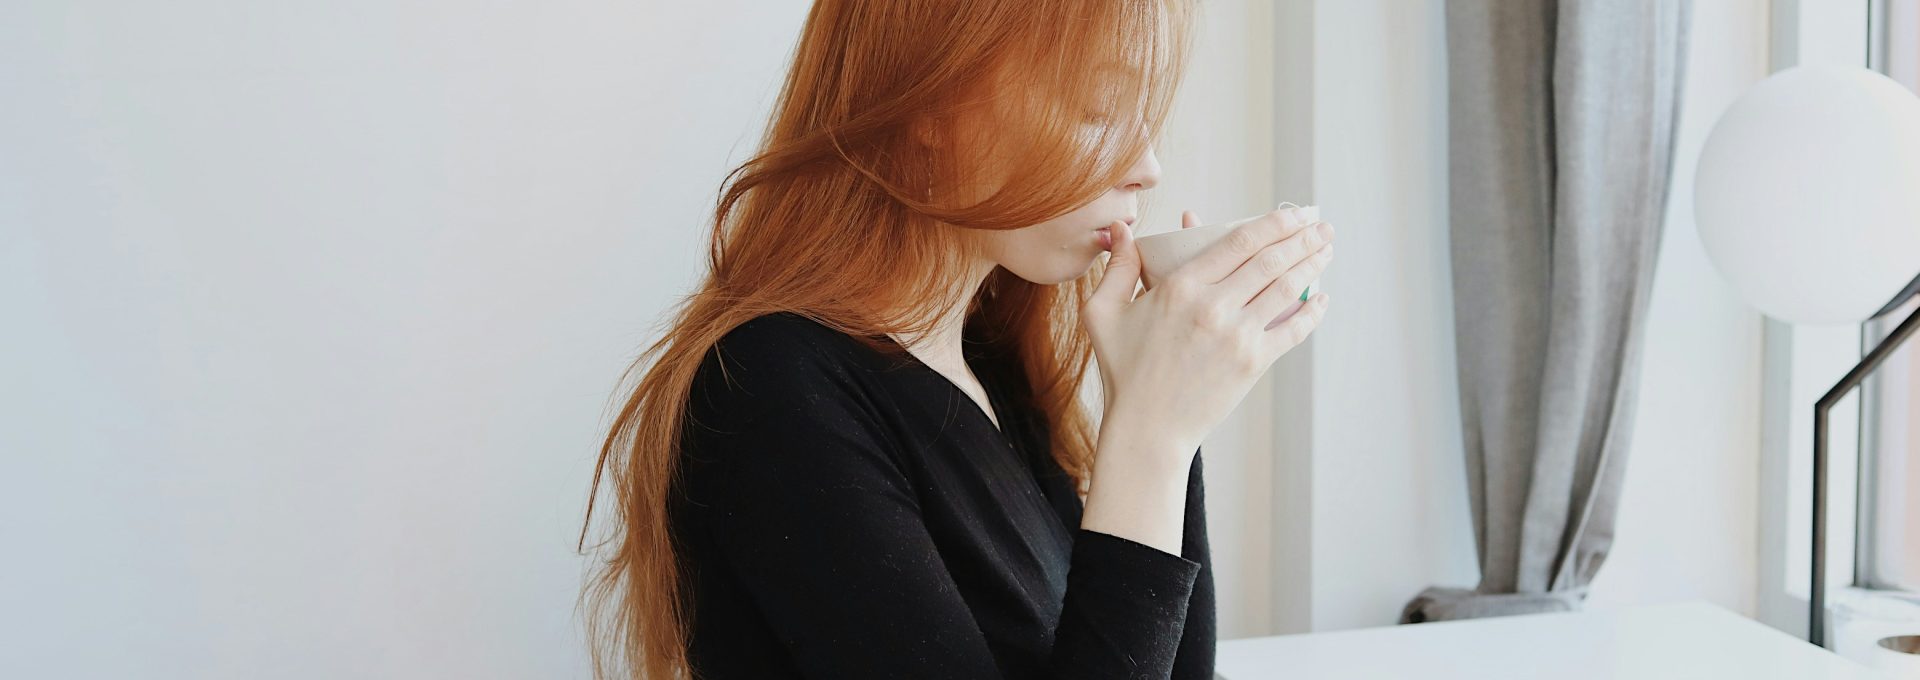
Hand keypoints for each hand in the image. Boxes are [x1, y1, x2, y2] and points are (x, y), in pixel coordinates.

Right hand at [1083, 207, 1333, 455]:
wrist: (1147, 428)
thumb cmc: (1123, 370)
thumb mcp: (1104, 314)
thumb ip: (1117, 267)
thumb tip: (1121, 228)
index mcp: (1180, 288)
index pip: (1238, 242)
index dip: (1273, 223)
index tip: (1293, 213)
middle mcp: (1213, 307)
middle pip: (1270, 260)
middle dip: (1303, 238)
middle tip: (1321, 225)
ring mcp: (1237, 336)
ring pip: (1286, 289)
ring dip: (1313, 265)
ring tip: (1327, 249)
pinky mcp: (1253, 364)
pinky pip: (1293, 331)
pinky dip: (1313, 312)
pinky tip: (1322, 297)